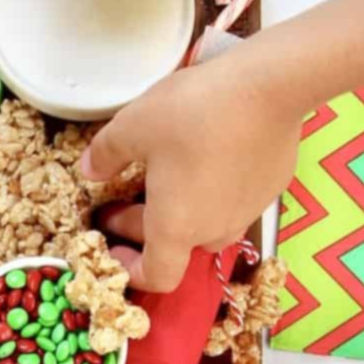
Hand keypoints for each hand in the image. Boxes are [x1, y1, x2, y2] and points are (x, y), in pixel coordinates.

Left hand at [80, 43, 303, 290]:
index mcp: (176, 228)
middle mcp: (215, 230)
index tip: (115, 247)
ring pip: (207, 225)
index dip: (132, 270)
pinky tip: (207, 155)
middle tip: (121, 198)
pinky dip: (213, 190)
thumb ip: (105, 154)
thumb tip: (91, 170)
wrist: (269, 85)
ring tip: (166, 176)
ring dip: (181, 211)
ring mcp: (248, 211)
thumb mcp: (132, 126)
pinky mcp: (272, 187)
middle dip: (143, 227)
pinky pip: (234, 201)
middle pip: (176, 247)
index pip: (157, 277)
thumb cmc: (193, 112)